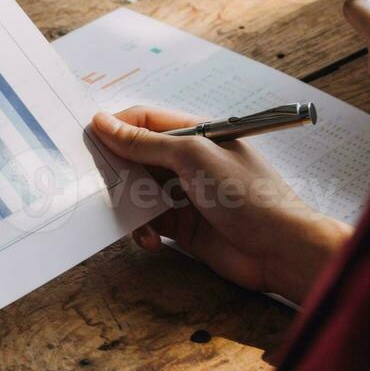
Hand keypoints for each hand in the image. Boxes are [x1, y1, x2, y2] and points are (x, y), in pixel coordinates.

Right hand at [92, 107, 349, 304]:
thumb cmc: (248, 195)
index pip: (145, 121)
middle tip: (96, 184)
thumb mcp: (193, 158)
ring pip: (137, 193)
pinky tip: (151, 241)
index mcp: (195, 135)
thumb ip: (145, 143)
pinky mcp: (182, 226)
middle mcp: (188, 162)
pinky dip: (142, 231)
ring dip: (127, 206)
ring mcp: (184, 195)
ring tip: (132, 220)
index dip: (116, 128)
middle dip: (116, 170)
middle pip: (136, 157)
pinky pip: (147, 222)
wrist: (280, 250)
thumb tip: (104, 123)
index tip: (89, 142)